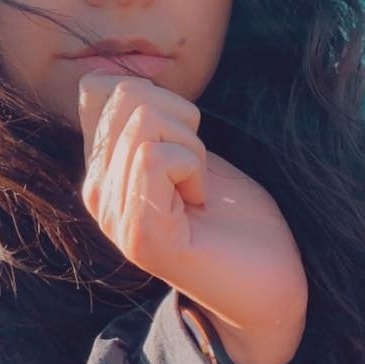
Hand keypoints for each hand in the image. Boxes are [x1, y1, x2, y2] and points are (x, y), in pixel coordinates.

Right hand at [78, 74, 307, 363]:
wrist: (268, 287)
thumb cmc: (235, 217)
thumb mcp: (188, 150)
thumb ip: (150, 118)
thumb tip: (117, 76)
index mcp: (103, 169)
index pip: (99, 88)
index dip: (154, 93)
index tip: (181, 139)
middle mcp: (97, 190)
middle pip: (128, 95)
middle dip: (181, 120)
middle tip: (196, 171)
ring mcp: (114, 214)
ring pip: (144, 122)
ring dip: (192, 148)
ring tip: (198, 190)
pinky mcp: (140, 234)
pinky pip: (156, 157)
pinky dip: (194, 168)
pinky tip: (198, 203)